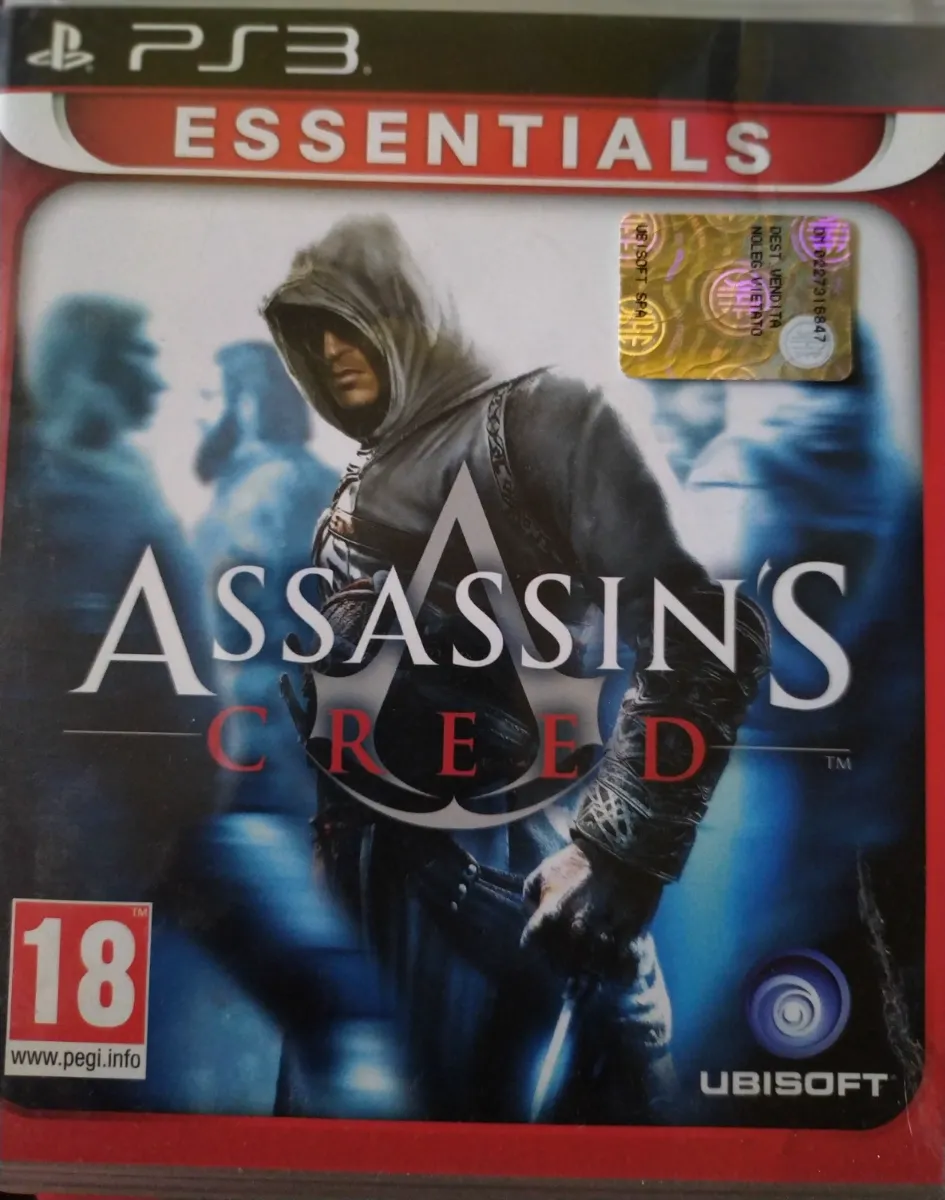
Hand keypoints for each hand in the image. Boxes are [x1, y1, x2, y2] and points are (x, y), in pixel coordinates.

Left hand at [521, 842, 662, 976]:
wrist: (623, 850)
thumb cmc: (581, 860)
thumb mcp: (546, 869)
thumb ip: (529, 893)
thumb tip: (531, 914)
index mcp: (549, 916)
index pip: (532, 947)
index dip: (537, 946)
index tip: (544, 943)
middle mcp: (572, 933)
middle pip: (559, 964)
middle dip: (560, 960)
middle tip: (567, 954)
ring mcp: (600, 939)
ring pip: (587, 970)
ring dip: (587, 967)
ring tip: (590, 960)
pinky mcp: (627, 941)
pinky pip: (617, 969)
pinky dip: (614, 969)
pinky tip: (613, 962)